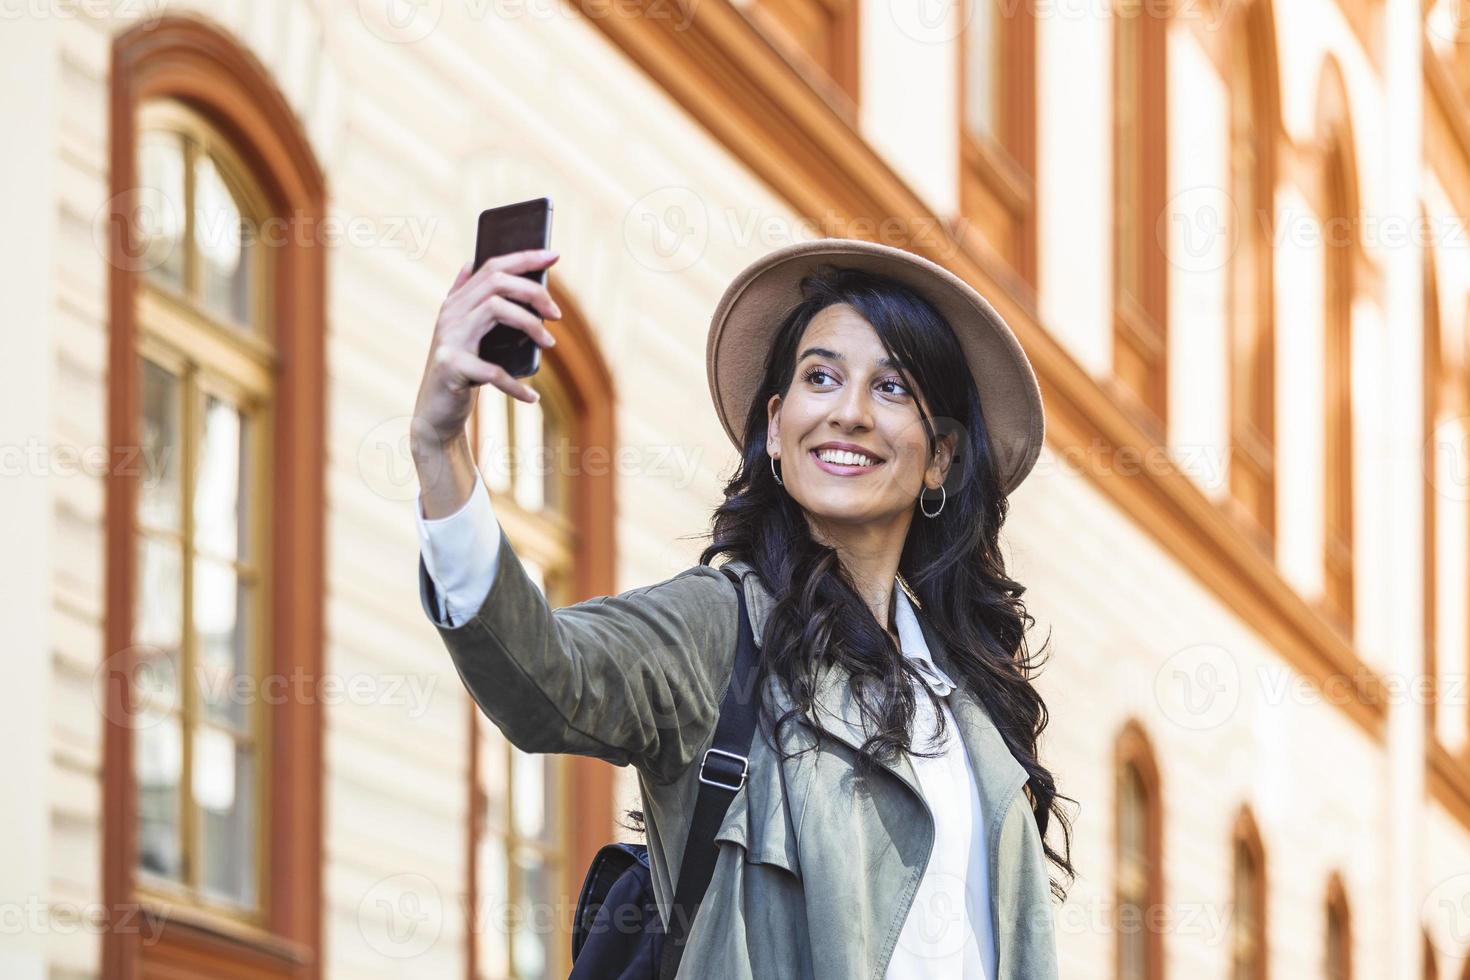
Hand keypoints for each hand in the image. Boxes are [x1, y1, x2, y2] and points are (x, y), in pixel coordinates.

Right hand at [412, 248, 561, 458]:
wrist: (433, 413)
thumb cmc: (459, 371)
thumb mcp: (462, 332)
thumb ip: (466, 299)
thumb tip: (470, 262)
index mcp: (457, 302)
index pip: (491, 266)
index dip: (524, 257)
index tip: (554, 255)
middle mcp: (450, 314)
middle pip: (496, 282)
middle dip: (533, 291)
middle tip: (557, 314)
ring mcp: (448, 338)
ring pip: (495, 309)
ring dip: (530, 324)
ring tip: (549, 344)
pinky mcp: (451, 366)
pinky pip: (492, 369)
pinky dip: (515, 385)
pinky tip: (531, 397)